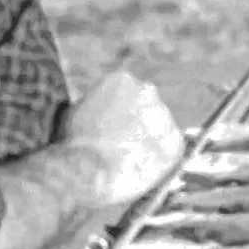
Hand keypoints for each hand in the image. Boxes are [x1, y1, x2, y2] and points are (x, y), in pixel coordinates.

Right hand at [65, 70, 185, 207]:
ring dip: (150, 142)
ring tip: (129, 162)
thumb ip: (97, 106)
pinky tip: (142, 169)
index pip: (128, 92)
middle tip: (124, 145)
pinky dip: (160, 160)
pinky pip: (171, 150)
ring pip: (160, 129)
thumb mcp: (76, 111)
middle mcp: (147, 91)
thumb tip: (100, 112)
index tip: (112, 129)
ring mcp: (164, 116)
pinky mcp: (175, 142)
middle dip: (139, 123)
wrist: (88, 169)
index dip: (120, 113)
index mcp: (122, 79)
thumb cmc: (73, 144)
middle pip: (148, 107)